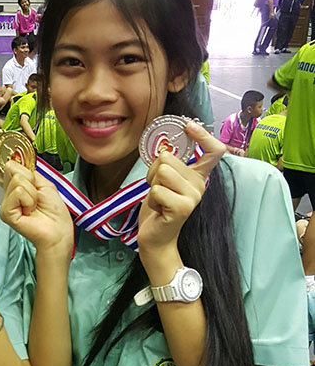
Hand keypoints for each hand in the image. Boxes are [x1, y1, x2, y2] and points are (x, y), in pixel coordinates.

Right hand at [0, 157, 73, 257]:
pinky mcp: (6, 212)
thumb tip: (12, 161)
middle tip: (36, 196)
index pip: (1, 168)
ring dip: (32, 192)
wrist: (58, 230)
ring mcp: (5, 204)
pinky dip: (29, 199)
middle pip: (10, 168)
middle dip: (29, 178)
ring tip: (35, 205)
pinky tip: (30, 211)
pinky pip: (17, 192)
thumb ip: (27, 172)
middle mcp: (7, 194)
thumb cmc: (53, 211)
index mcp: (16, 187)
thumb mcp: (43, 183)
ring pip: (17, 179)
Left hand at [138, 122, 224, 256]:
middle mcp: (200, 185)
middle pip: (168, 157)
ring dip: (152, 184)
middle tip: (159, 190)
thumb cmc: (158, 208)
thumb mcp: (165, 181)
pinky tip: (158, 209)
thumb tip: (164, 148)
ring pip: (162, 171)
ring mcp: (193, 196)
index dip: (203, 135)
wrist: (155, 239)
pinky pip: (156, 189)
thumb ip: (169, 165)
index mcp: (198, 176)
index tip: (188, 126)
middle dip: (154, 172)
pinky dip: (151, 199)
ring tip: (159, 199)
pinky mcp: (182, 207)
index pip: (214, 150)